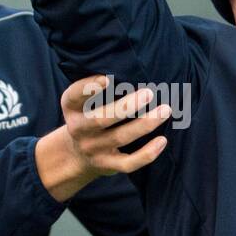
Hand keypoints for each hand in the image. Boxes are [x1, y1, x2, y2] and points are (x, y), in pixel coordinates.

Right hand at [35, 77, 170, 200]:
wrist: (76, 155)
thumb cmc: (87, 116)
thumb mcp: (81, 101)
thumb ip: (96, 87)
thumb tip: (131, 69)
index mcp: (71, 108)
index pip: (74, 96)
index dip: (88, 88)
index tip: (107, 79)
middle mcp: (79, 128)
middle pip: (101, 119)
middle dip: (126, 106)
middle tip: (149, 93)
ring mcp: (93, 149)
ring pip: (119, 138)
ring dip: (144, 124)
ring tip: (165, 110)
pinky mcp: (107, 165)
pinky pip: (128, 163)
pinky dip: (147, 154)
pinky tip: (162, 140)